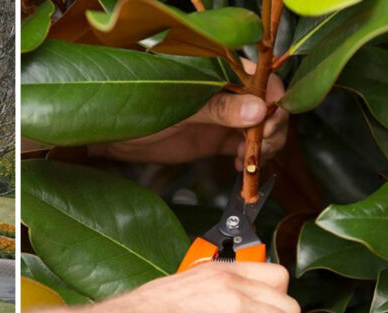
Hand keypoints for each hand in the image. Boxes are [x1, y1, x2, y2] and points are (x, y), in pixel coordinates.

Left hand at [88, 62, 288, 170]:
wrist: (114, 137)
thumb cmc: (138, 110)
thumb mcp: (180, 108)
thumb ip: (218, 109)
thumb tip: (258, 109)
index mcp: (217, 72)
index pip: (260, 77)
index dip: (273, 98)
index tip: (269, 120)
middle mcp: (226, 92)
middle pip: (268, 104)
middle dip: (273, 125)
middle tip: (262, 144)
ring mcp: (223, 116)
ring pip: (261, 127)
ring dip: (265, 144)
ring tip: (251, 158)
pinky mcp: (216, 139)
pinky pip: (245, 146)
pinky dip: (251, 157)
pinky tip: (241, 166)